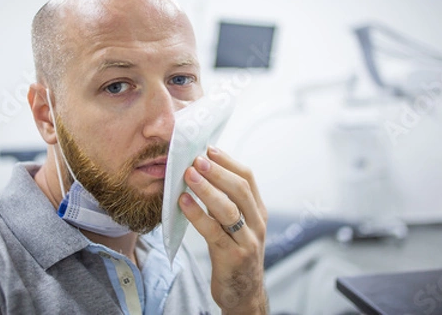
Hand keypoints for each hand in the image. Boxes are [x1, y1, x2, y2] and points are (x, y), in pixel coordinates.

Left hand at [179, 146, 268, 313]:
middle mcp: (256, 223)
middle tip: (196, 158)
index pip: (248, 178)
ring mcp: (246, 240)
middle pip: (240, 189)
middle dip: (217, 171)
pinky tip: (183, 202)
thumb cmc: (235, 253)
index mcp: (258, 211)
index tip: (209, 148)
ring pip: (228, 208)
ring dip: (207, 189)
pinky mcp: (232, 257)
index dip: (228, 161)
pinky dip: (197, 214)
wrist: (244, 293)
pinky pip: (213, 231)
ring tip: (189, 174)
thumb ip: (226, 202)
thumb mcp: (238, 225)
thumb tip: (203, 173)